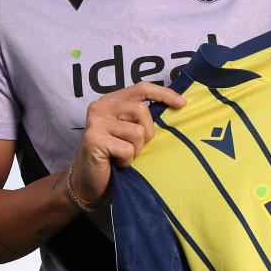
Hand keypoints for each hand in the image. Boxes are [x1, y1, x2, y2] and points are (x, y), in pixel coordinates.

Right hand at [69, 82, 186, 207]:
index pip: (142, 88)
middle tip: (135, 148)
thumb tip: (176, 106)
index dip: (163, 94)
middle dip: (147, 133)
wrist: (88, 182)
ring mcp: (96, 122)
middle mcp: (101, 107)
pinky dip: (126, 161)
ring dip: (136, 150)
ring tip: (122, 156)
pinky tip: (115, 163)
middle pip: (142, 110)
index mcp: (111, 101)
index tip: (182, 104)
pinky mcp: (94, 139)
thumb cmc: (113, 157)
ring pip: (137, 131)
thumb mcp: (129, 132)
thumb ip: (141, 118)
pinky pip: (127, 149)